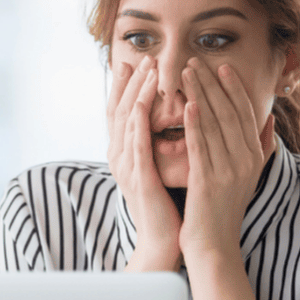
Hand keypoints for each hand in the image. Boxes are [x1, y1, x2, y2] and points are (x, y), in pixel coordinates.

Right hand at [106, 55, 182, 270]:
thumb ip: (166, 145)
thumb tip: (178, 120)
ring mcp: (127, 167)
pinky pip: (137, 145)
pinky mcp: (139, 179)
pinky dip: (140, 122)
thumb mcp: (165, 169)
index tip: (138, 61)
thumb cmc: (170, 205)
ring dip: (136, 93)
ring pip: (128, 121)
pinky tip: (146, 104)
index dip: (129, 86)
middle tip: (142, 57)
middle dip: (131, 82)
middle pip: (121, 110)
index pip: (125, 112)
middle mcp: (121, 157)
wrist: (164, 243)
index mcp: (128, 154)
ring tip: (146, 70)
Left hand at [179, 57, 275, 263]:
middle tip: (197, 61)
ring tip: (186, 73)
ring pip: (213, 124)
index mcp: (254, 157)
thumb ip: (261, 147)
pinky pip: (202, 147)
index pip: (245, 114)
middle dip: (213, 84)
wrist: (214, 247)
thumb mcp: (248, 177)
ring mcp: (229, 172)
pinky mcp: (209, 182)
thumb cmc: (224, 211)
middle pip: (229, 113)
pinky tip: (188, 105)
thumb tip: (270, 120)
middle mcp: (245, 161)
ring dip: (200, 95)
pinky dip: (195, 124)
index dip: (234, 88)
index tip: (222, 67)